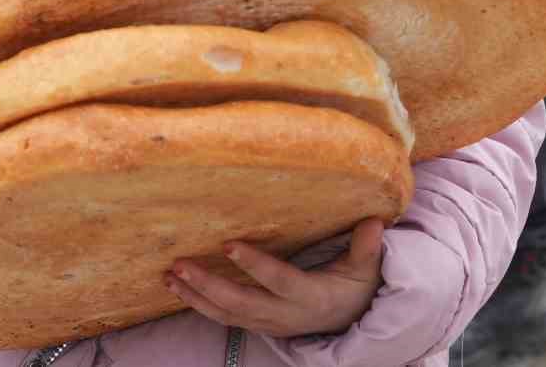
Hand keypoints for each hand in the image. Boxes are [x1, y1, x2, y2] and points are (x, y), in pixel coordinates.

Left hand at [166, 218, 385, 338]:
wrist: (351, 322)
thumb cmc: (356, 287)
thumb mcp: (366, 269)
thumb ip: (367, 248)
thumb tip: (376, 222)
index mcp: (310, 296)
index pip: (278, 280)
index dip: (254, 265)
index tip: (228, 244)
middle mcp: (284, 314)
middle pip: (241, 304)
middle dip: (208, 285)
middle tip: (180, 264)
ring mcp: (268, 323)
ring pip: (226, 315)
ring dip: (195, 297)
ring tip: (169, 276)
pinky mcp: (258, 324)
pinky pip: (224, 319)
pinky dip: (199, 305)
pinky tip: (178, 288)